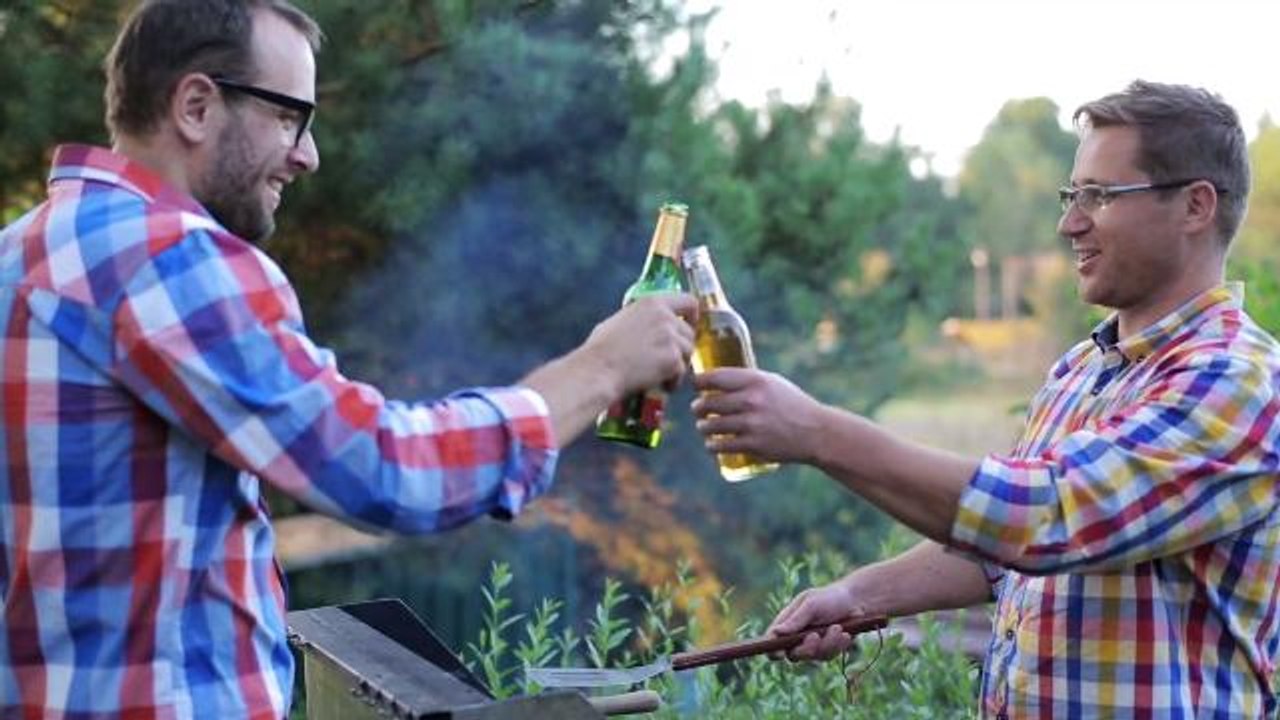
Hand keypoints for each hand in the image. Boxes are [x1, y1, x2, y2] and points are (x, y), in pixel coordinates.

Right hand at [584, 293, 696, 396]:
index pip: (689, 301)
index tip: (688, 326)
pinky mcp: (673, 360)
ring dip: (677, 365)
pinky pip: (681, 372)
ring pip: (688, 353)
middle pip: (689, 333)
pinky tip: (659, 385)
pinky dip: (672, 381)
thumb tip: (648, 324)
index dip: (692, 316)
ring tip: (660, 375)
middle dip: (681, 348)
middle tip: (668, 360)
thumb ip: (642, 318)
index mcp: (652, 303)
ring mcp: (671, 338)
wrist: (598, 370)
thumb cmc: (600, 349)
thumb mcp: (620, 320)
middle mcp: (665, 317)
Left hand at [691, 368, 825, 463]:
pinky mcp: (753, 445)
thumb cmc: (792, 404)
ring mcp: (752, 423)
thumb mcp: (772, 382)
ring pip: (710, 425)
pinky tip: (711, 444)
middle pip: (708, 402)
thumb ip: (747, 380)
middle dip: (698, 407)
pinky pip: (720, 445)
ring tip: (703, 427)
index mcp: (756, 380)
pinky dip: (711, 445)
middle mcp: (752, 400)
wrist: (816, 432)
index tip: (694, 384)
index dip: (698, 381)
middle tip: (697, 409)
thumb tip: (717, 379)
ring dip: (702, 427)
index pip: (714, 377)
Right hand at [768, 580, 865, 660]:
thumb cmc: (829, 598)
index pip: (771, 640)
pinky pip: (829, 656)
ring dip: (828, 643)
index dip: (771, 649)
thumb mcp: (811, 605)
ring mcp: (812, 645)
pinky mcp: (826, 650)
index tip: (780, 652)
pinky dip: (838, 645)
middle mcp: (796, 636)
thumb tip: (775, 632)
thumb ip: (795, 620)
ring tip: (838, 627)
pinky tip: (845, 633)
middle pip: (792, 655)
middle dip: (806, 648)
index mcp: (787, 622)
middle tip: (816, 635)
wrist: (855, 602)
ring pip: (814, 656)